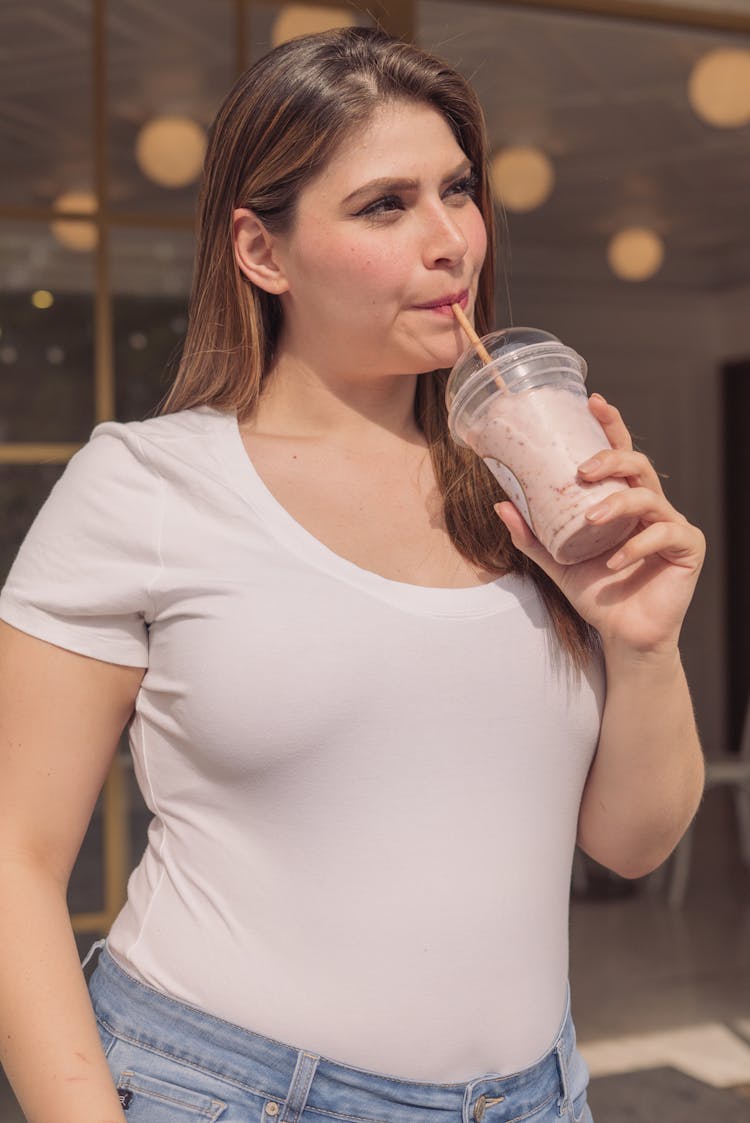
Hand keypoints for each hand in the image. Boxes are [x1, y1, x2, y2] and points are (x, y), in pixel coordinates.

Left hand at [494, 393, 705, 654]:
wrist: (621, 636)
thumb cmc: (596, 594)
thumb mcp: (557, 562)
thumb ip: (532, 535)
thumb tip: (501, 503)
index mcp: (622, 500)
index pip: (619, 454)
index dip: (610, 426)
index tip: (592, 402)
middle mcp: (649, 506)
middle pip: (638, 464)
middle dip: (612, 457)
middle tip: (583, 470)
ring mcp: (671, 525)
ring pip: (649, 496)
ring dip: (618, 504)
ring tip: (592, 521)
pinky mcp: (687, 547)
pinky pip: (665, 534)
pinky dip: (635, 547)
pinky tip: (613, 564)